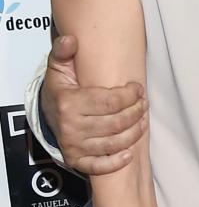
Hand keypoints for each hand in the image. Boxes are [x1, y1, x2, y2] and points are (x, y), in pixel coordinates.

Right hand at [41, 34, 145, 175]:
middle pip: (115, 123)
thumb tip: (71, 40)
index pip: (109, 102)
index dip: (129, 95)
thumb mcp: (59, 66)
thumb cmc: (60, 88)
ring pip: (113, 143)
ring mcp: (73, 145)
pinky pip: (99, 166)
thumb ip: (64, 51)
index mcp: (69, 103)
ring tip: (143, 121)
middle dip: (135, 113)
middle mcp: (70, 127)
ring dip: (134, 133)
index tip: (137, 89)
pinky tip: (130, 153)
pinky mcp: (76, 160)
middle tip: (144, 104)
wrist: (46, 112)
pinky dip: (116, 162)